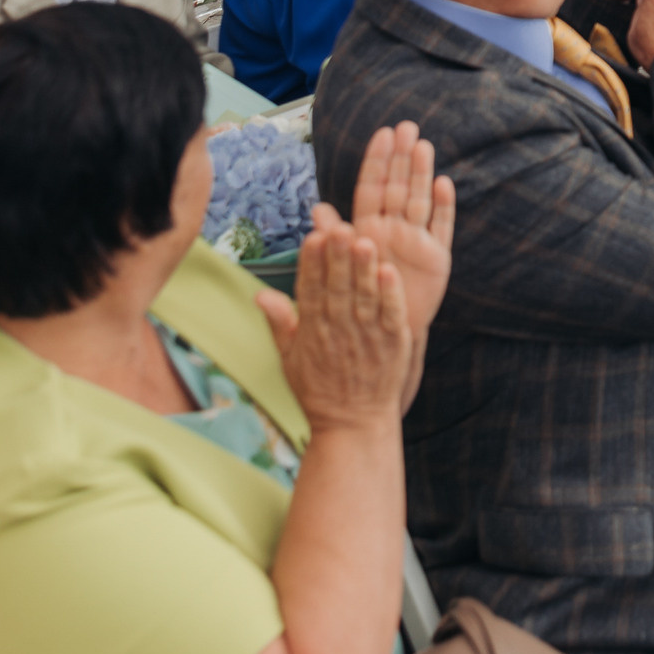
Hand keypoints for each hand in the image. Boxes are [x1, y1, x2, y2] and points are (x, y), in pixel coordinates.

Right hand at [257, 215, 413, 430]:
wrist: (354, 426)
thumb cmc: (320, 390)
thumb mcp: (290, 360)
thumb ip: (280, 323)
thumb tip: (259, 293)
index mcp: (313, 333)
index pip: (310, 292)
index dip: (311, 265)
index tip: (313, 237)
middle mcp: (339, 332)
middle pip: (337, 289)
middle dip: (338, 259)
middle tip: (339, 228)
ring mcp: (368, 338)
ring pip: (365, 297)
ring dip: (364, 270)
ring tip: (365, 241)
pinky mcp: (394, 344)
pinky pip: (392, 315)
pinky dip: (391, 294)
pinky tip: (389, 271)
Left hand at [345, 122, 454, 333]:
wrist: (382, 336)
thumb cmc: (359, 300)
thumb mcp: (340, 269)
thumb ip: (334, 238)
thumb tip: (316, 209)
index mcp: (368, 228)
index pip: (372, 187)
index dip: (377, 161)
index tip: (383, 133)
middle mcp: (394, 229)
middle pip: (398, 186)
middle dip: (402, 157)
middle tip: (408, 126)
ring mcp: (417, 241)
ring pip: (420, 200)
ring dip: (422, 173)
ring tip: (423, 146)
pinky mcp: (436, 258)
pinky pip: (441, 227)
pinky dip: (444, 207)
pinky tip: (444, 184)